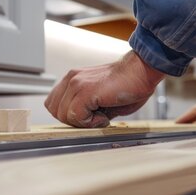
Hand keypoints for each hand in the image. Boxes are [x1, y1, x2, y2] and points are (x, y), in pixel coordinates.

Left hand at [45, 51, 164, 127]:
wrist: (142, 71)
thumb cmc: (127, 84)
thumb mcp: (99, 98)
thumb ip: (86, 108)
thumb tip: (81, 123)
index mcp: (73, 79)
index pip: (54, 104)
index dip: (69, 116)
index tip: (88, 117)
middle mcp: (72, 79)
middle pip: (56, 112)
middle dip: (75, 121)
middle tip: (96, 117)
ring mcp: (77, 84)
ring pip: (64, 115)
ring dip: (83, 122)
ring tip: (102, 115)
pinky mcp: (85, 91)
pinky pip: (76, 116)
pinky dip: (90, 122)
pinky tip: (104, 116)